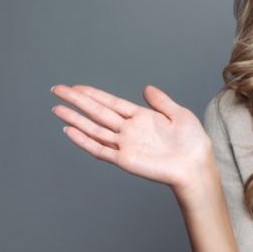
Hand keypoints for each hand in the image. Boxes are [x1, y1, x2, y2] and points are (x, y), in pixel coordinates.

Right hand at [50, 84, 214, 192]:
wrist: (195, 165)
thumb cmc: (192, 142)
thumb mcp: (178, 114)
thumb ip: (160, 101)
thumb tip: (146, 88)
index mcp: (141, 117)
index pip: (111, 103)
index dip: (93, 94)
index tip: (76, 87)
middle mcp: (129, 130)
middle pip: (97, 112)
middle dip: (77, 101)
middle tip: (57, 90)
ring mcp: (125, 144)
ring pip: (94, 129)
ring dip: (75, 119)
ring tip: (57, 108)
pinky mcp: (124, 159)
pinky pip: (99, 148)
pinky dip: (84, 140)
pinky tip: (69, 131)